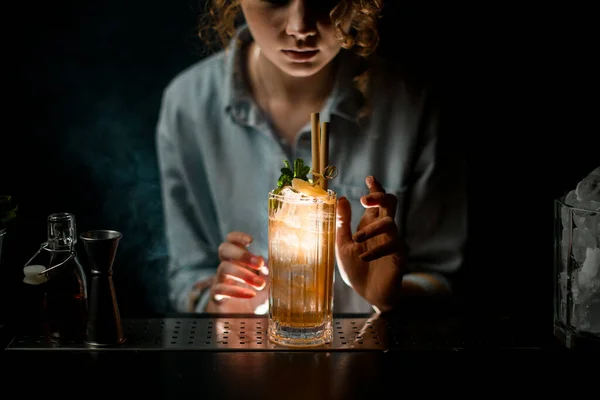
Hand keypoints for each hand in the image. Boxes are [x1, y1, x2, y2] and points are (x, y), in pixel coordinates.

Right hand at [205, 231, 269, 313]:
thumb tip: (264, 264)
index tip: (250, 241)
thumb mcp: (270, 283)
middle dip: (242, 254)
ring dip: (244, 274)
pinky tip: (250, 294)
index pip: (231, 241)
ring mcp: (220, 280)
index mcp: (239, 260)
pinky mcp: (217, 296)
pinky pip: (219, 288)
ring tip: (259, 284)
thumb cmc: (259, 297)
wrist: (250, 321)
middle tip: (259, 263)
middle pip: (223, 249)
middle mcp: (227, 267)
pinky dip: (236, 291)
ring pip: (223, 268)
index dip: (237, 237)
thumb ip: (269, 272)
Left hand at [335, 176, 404, 311]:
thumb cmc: (355, 268)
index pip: (376, 201)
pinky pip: (392, 244)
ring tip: (356, 240)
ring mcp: (393, 241)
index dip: (375, 188)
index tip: (370, 178)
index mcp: (370, 224)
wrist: (367, 293)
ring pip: (390, 223)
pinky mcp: (398, 255)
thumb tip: (340, 197)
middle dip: (379, 197)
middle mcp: (383, 229)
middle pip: (390, 203)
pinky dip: (376, 250)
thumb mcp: (342, 244)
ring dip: (371, 229)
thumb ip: (342, 223)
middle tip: (364, 199)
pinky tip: (364, 258)